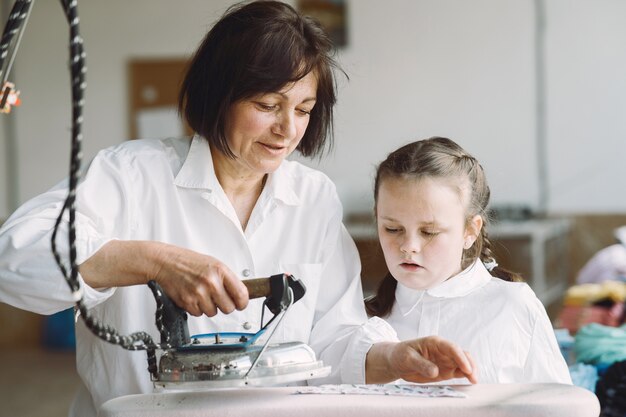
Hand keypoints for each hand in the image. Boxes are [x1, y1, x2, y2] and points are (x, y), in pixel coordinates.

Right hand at [79, 240, 248, 316]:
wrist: (164, 262)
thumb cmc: (188, 262)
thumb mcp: (213, 264)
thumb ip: (227, 279)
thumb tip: (241, 295)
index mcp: (220, 271)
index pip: (241, 294)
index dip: (242, 302)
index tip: (240, 303)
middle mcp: (211, 282)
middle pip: (229, 308)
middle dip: (225, 306)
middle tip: (218, 298)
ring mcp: (199, 293)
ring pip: (213, 313)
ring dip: (209, 307)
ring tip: (202, 294)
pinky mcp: (187, 302)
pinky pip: (199, 314)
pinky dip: (197, 308)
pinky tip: (192, 296)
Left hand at [366, 336, 477, 383]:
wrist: (396, 361)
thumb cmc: (400, 354)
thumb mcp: (407, 358)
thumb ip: (421, 364)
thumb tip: (435, 371)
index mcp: (435, 343)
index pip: (452, 348)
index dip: (460, 357)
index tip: (466, 369)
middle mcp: (443, 351)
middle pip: (462, 355)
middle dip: (470, 365)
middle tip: (473, 378)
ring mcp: (445, 361)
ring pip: (464, 363)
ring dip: (471, 371)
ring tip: (474, 381)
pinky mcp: (445, 371)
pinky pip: (459, 372)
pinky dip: (466, 376)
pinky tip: (470, 382)